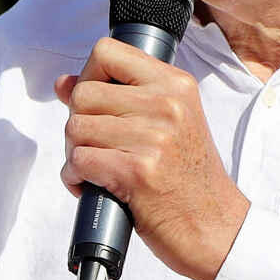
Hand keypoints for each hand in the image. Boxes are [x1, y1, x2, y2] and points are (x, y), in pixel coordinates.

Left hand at [56, 37, 251, 279]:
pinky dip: (75, 178)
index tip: (95, 103)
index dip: (88, 76)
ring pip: (75, 128)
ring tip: (97, 169)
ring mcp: (152, 137)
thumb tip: (63, 83)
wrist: (215, 228)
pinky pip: (78, 161)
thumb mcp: (167, 124)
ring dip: (75, 154)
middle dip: (77, 123)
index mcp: (175, 85)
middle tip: (95, 147)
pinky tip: (94, 187)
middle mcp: (166, 104)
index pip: (107, 52)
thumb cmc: (187, 179)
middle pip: (83, 94)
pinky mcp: (136, 171)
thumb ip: (119, 97)